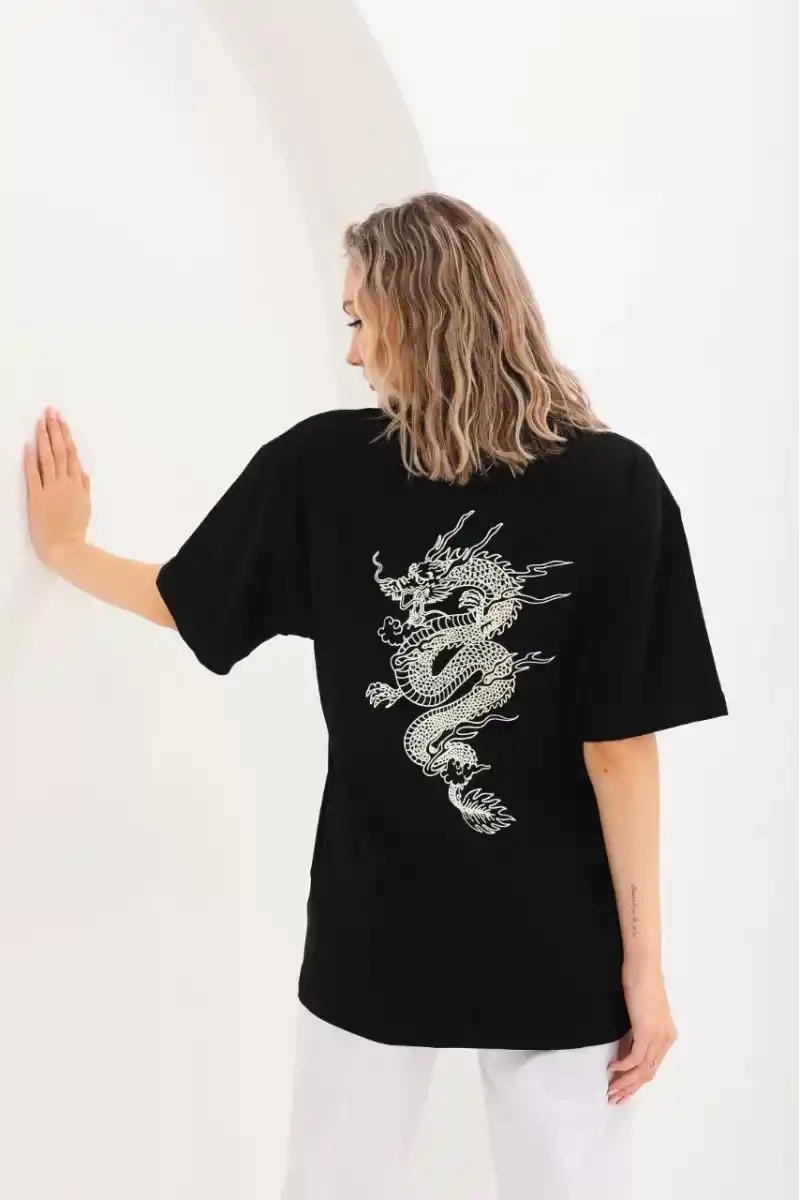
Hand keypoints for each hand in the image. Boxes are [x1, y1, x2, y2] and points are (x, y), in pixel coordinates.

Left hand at [24, 407, 90, 566]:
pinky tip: (28, 446)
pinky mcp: (37, 498)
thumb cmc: (76, 530)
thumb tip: (82, 472)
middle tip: (50, 412)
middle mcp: (65, 483)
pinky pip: (34, 476)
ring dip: (44, 439)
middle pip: (60, 451)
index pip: (71, 454)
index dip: (65, 435)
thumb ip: (84, 487)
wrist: (66, 548)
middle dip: (55, 429)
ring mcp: (51, 490)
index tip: (60, 420)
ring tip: (40, 422)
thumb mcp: (86, 507)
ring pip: (48, 458)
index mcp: (78, 484)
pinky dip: (31, 460)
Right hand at [607, 964, 677, 1103]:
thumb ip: (637, 1033)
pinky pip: (635, 1058)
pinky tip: (612, 1068)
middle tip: (613, 1098)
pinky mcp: (646, 1031)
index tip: (621, 1092)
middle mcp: (666, 1039)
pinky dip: (623, 1066)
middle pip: (648, 1073)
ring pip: (642, 1070)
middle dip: (629, 1088)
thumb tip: (624, 1052)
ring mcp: (657, 1036)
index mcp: (667, 1036)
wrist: (642, 966)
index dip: (636, 1083)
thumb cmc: (639, 982)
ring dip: (625, 1082)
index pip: (652, 1068)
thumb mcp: (640, 1013)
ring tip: (610, 1089)